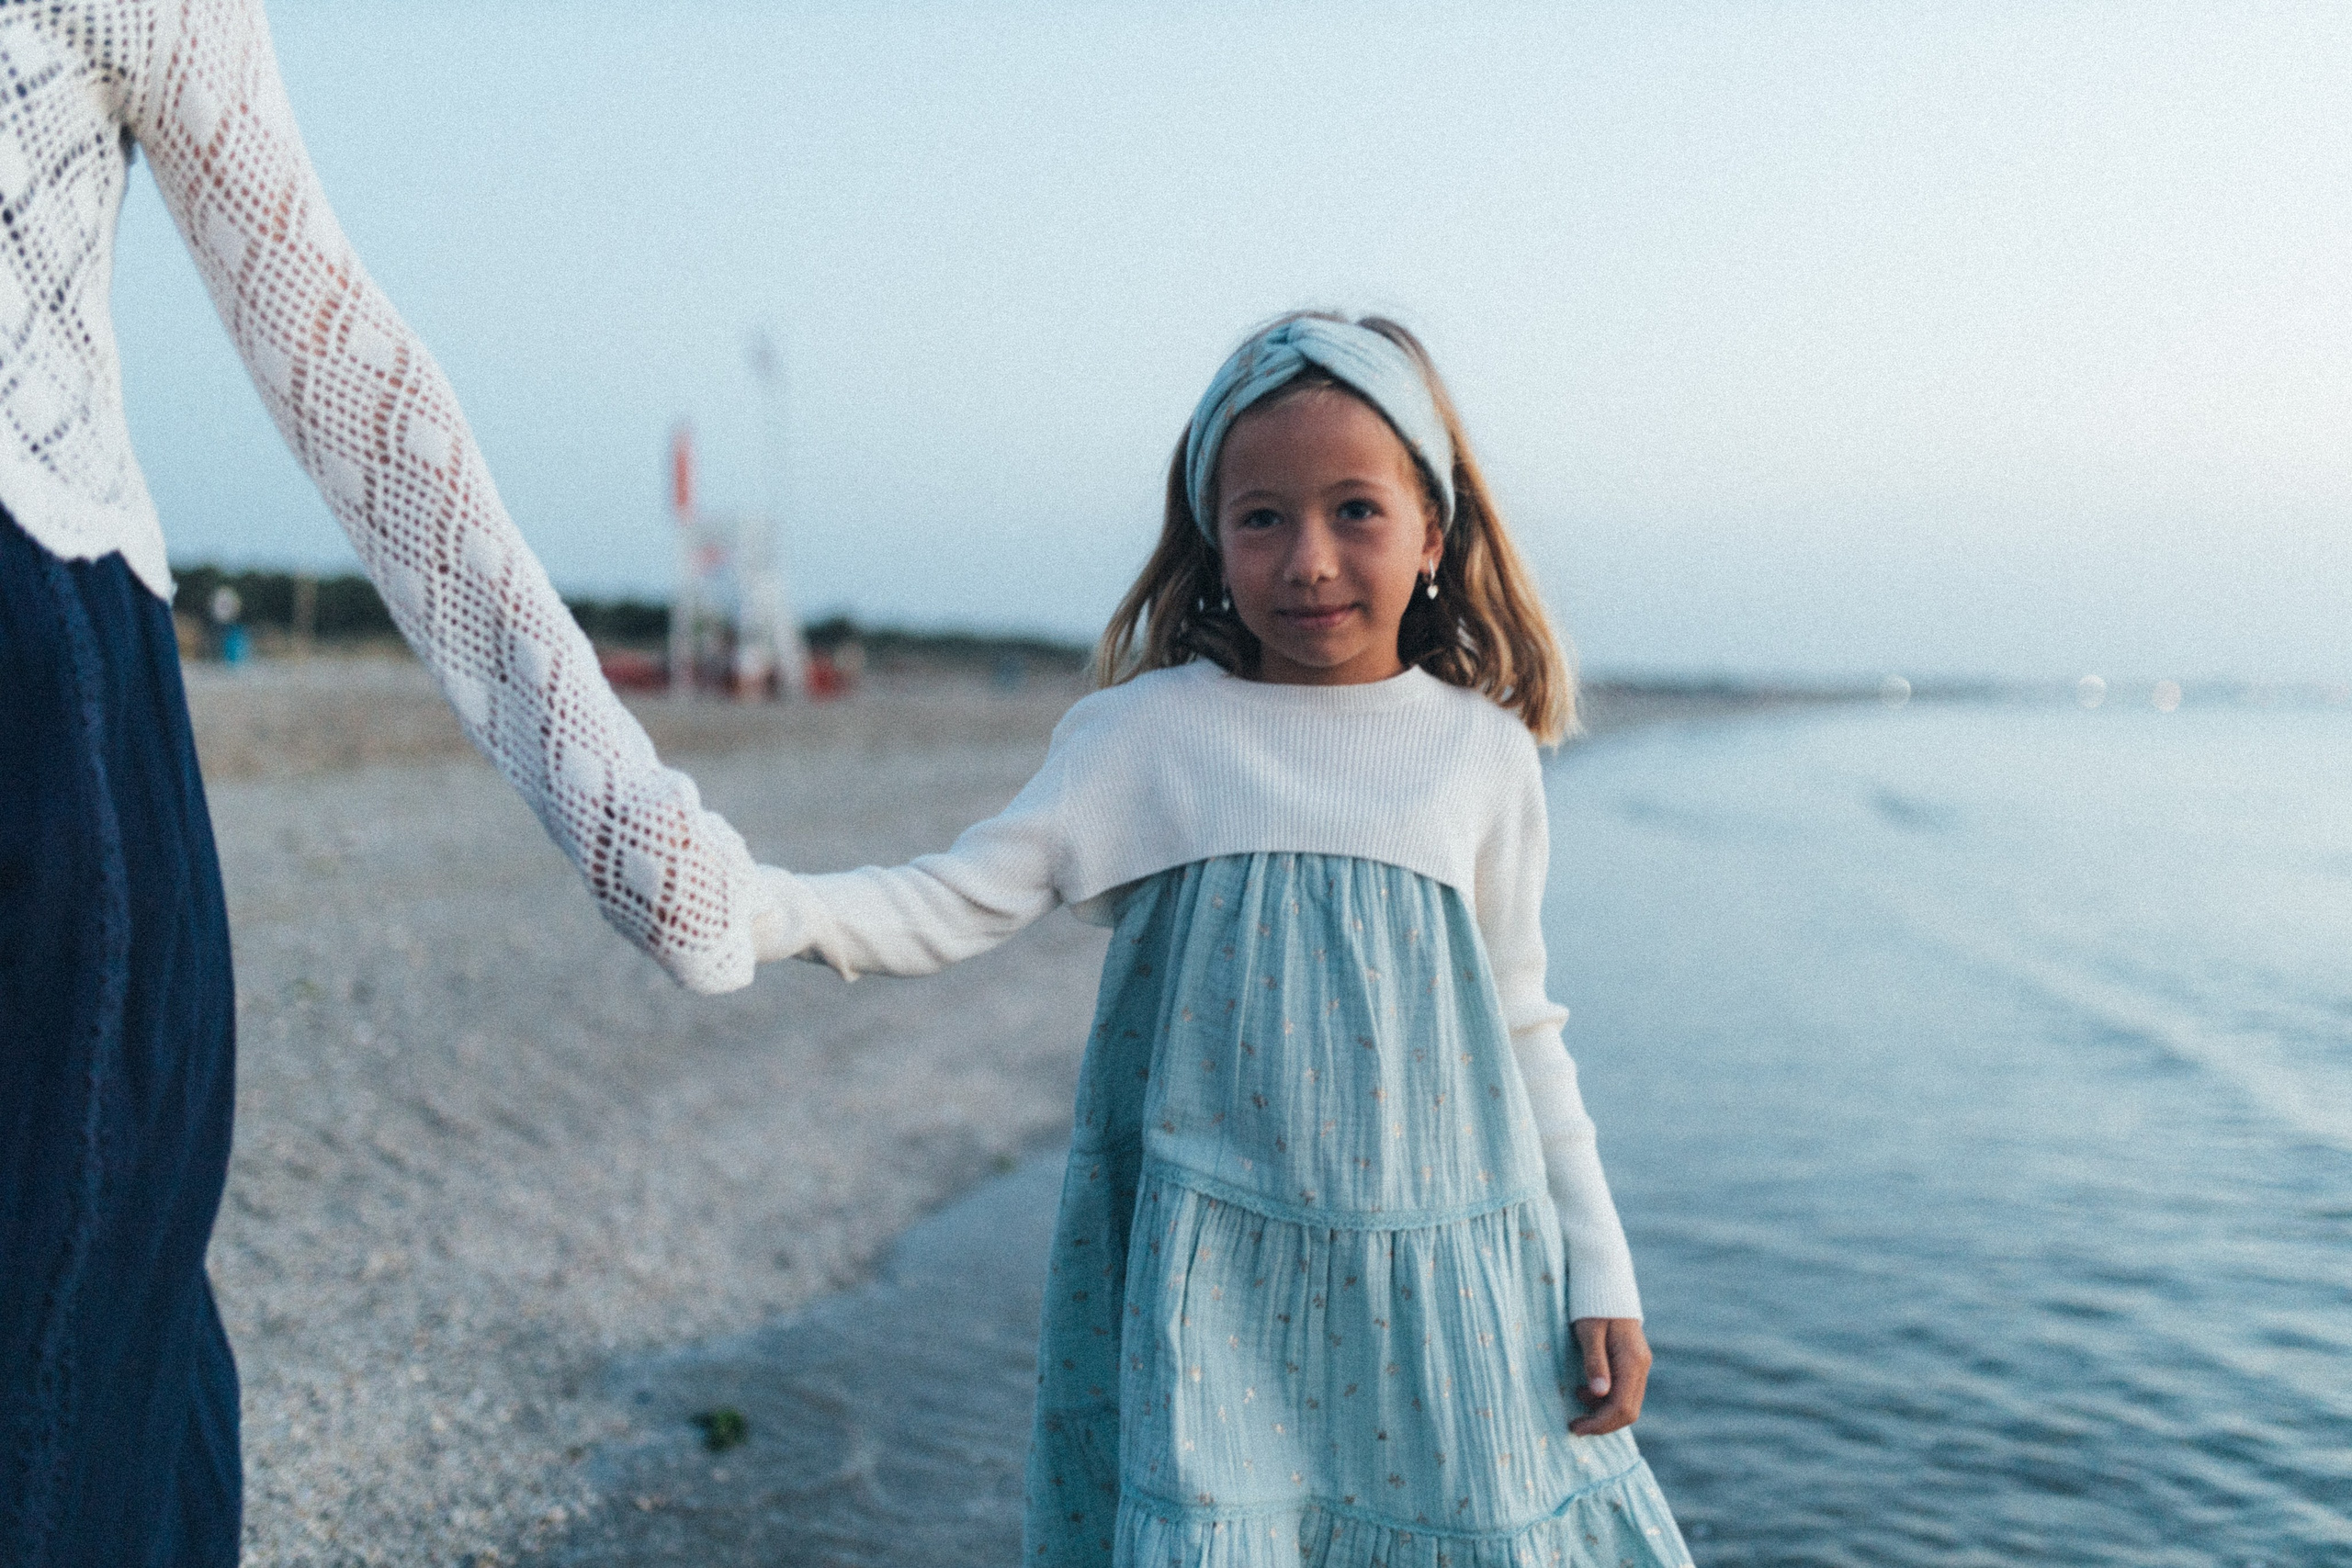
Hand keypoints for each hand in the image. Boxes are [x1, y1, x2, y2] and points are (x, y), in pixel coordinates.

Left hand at [1568, 1317, 1649, 1435]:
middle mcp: (1641, 1367)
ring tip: (1576, 1399)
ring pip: (1627, 1404)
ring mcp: (1639, 1366)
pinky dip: (1605, 1399)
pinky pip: (1623, 1392)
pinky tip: (1585, 1390)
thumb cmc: (1594, 1306)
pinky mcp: (1632, 1364)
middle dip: (1602, 1423)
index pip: (1622, 1407)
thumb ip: (1595, 1362)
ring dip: (1602, 1411)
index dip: (1599, 1423)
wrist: (1606, 1286)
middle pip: (1628, 1411)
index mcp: (1632, 1361)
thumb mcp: (1589, 1332)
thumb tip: (1599, 1394)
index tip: (1575, 1427)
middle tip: (1575, 1426)